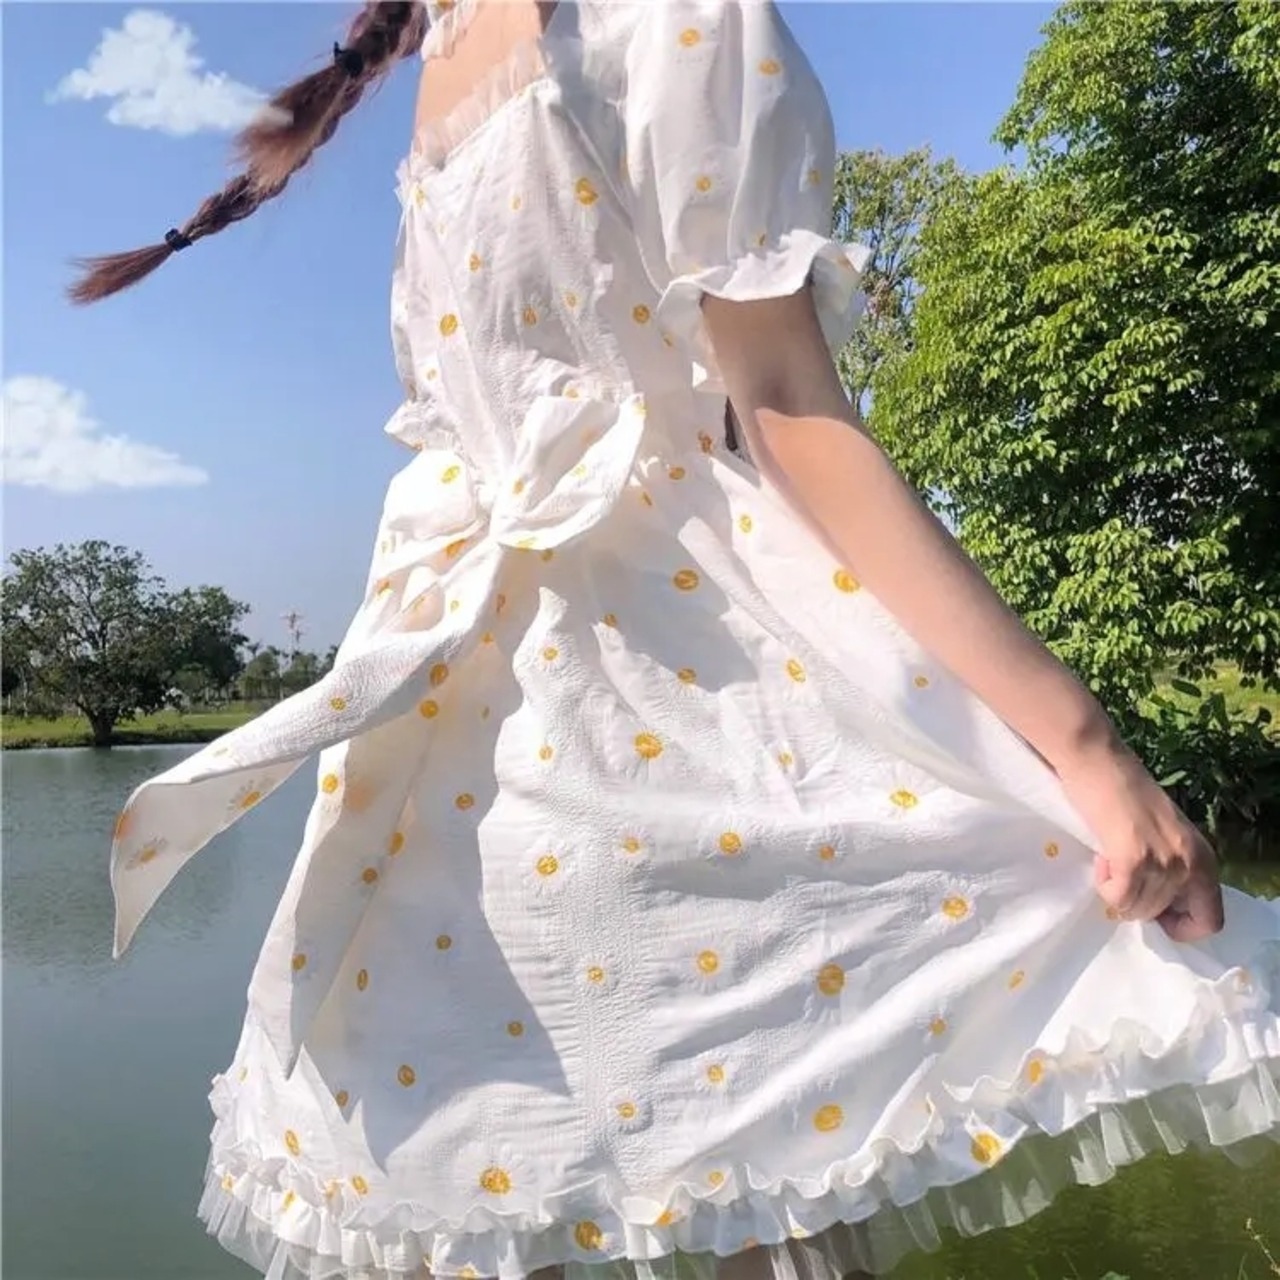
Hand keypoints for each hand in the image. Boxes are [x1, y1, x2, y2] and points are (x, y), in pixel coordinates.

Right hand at [1056, 739, 1223, 941]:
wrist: (1097, 761)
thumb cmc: (1125, 792)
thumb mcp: (1167, 834)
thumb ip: (1174, 866)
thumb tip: (1161, 906)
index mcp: (1205, 858)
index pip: (1210, 921)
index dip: (1179, 925)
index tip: (1153, 909)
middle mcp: (1192, 865)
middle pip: (1161, 915)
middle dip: (1136, 902)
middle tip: (1121, 873)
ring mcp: (1164, 863)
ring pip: (1136, 909)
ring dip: (1117, 890)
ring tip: (1111, 857)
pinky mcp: (1134, 859)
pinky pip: (1117, 897)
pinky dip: (1104, 884)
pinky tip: (1103, 857)